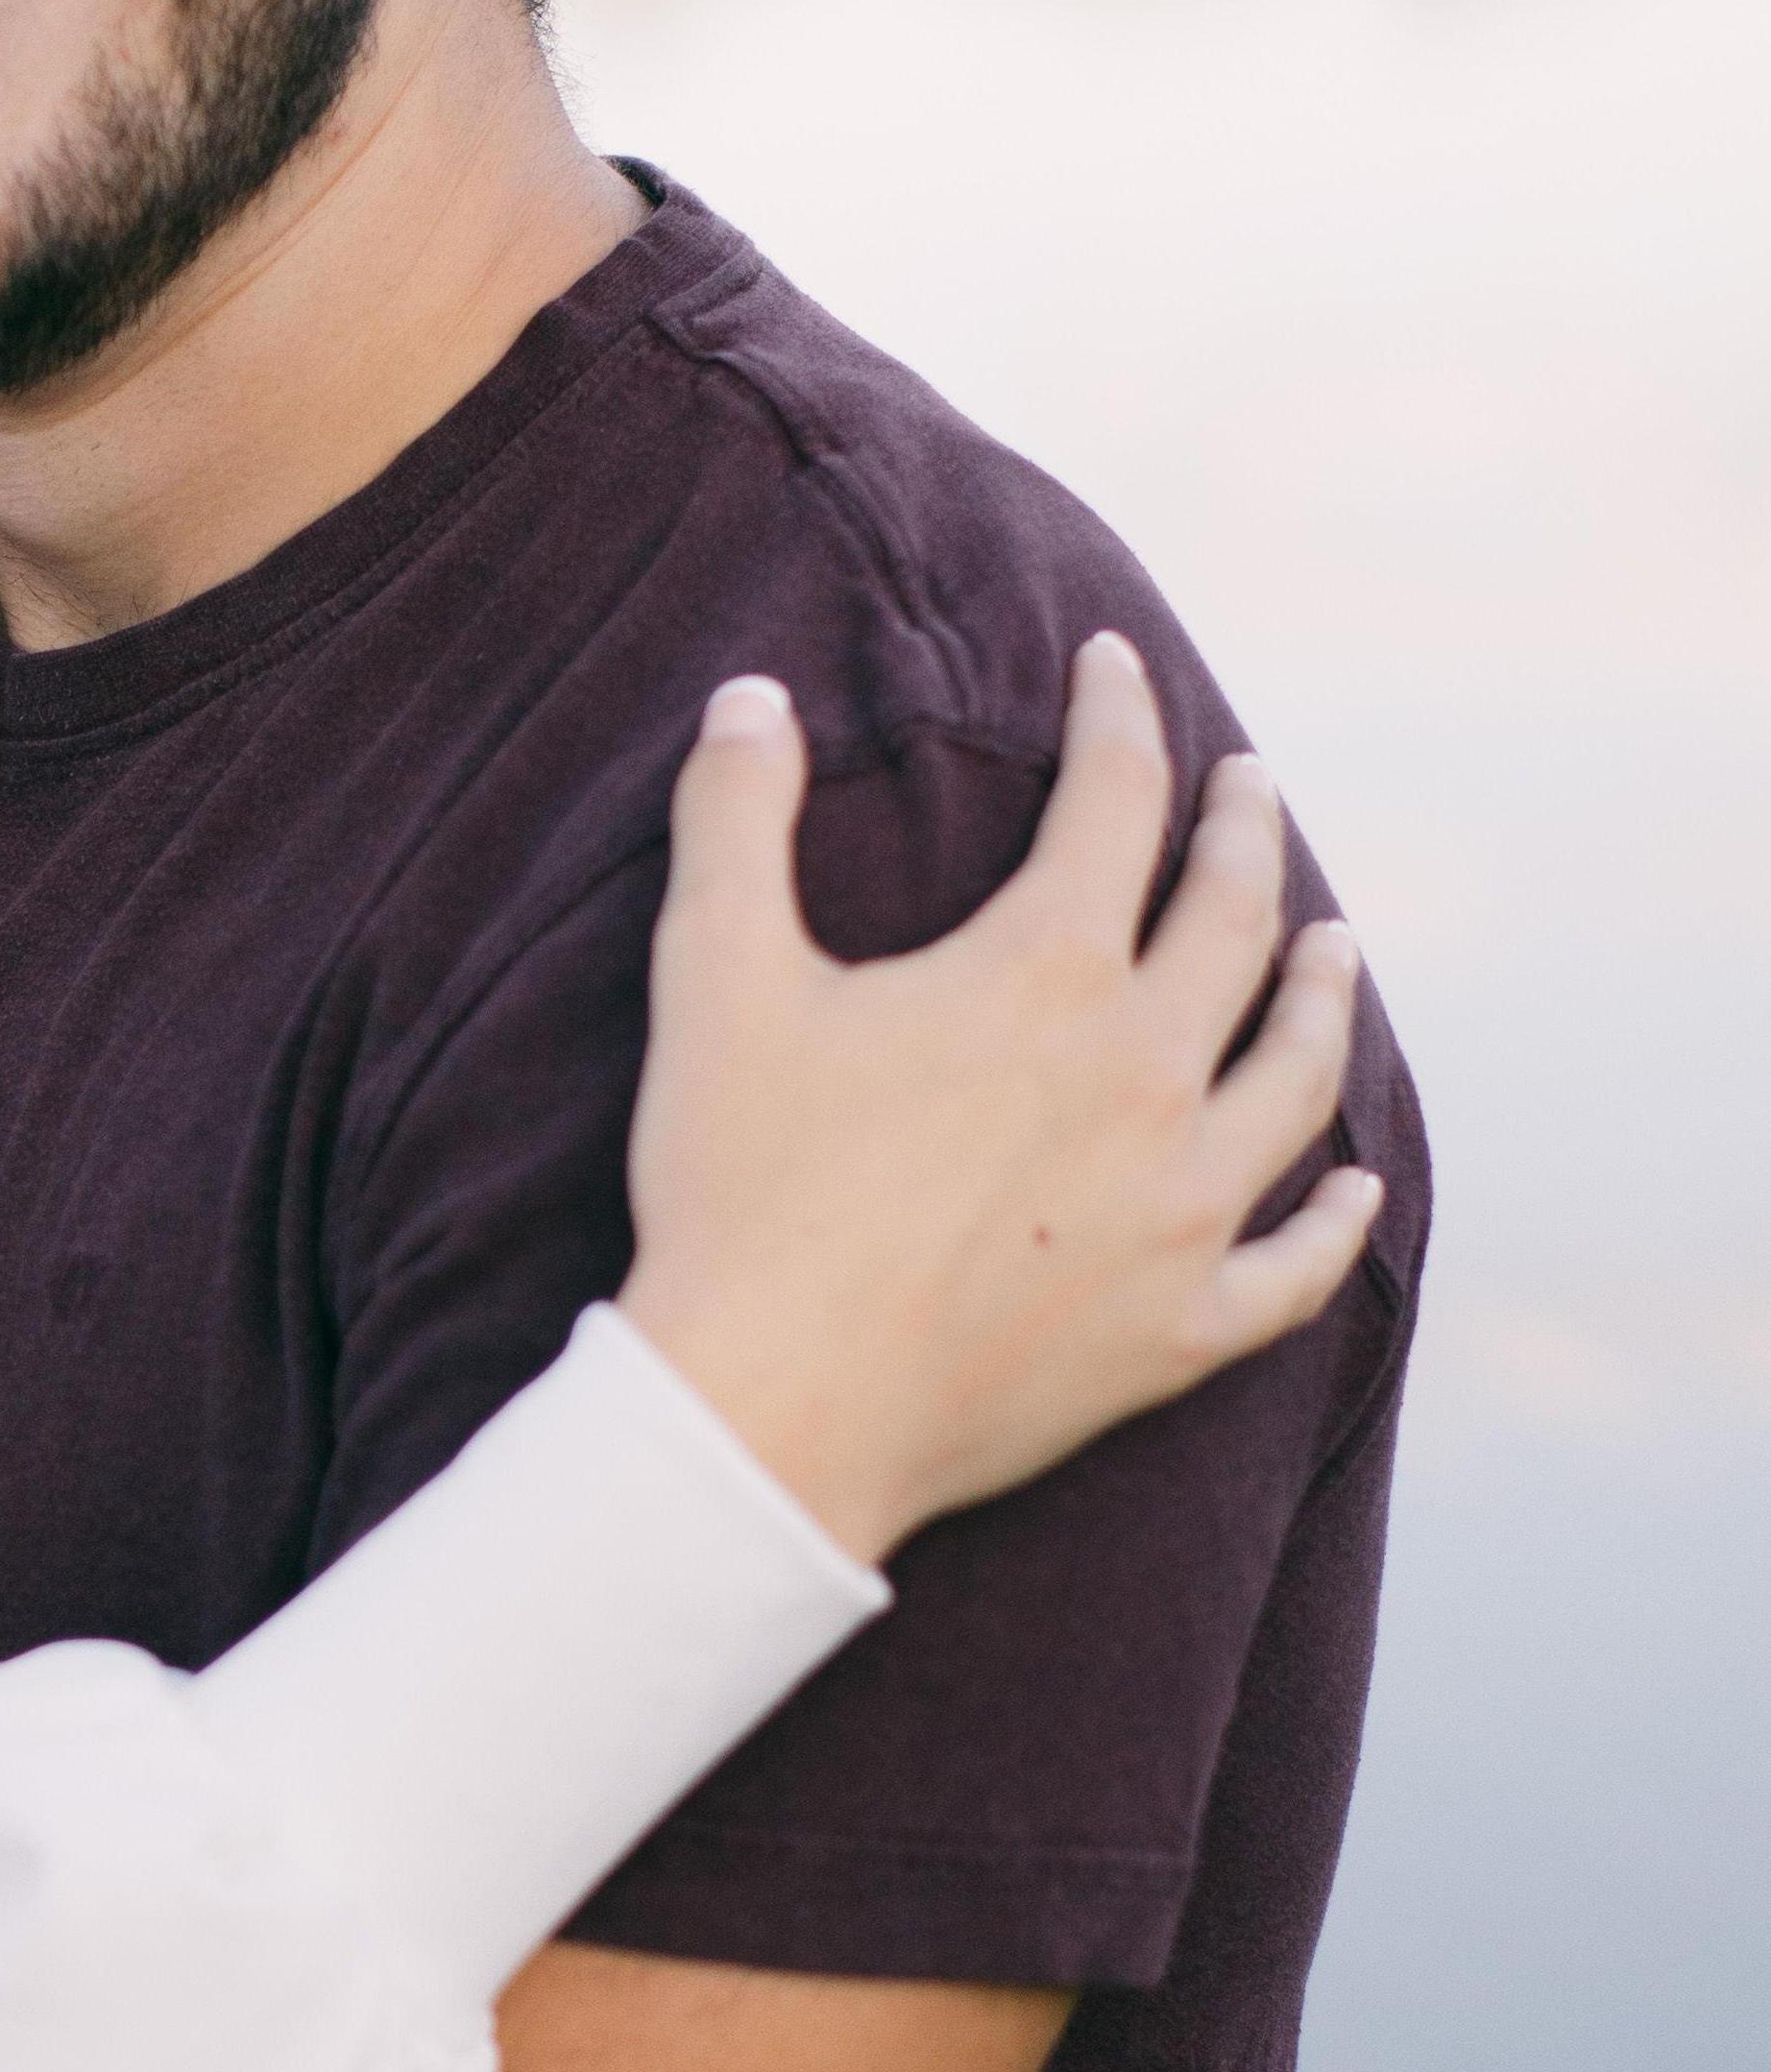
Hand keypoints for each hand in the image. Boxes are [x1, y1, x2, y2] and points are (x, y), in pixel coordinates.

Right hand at [618, 633, 1379, 1565]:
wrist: (773, 1405)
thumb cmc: (737, 1186)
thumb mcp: (713, 975)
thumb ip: (734, 820)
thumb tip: (748, 698)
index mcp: (1045, 976)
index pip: (1112, 804)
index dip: (1118, 718)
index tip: (1115, 665)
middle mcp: (1148, 1076)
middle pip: (1234, 923)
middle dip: (1244, 834)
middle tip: (1247, 787)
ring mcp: (1182, 1208)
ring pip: (1298, 1076)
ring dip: (1321, 996)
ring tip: (1332, 947)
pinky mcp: (1180, 1327)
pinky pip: (1297, 1264)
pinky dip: (1338, 1218)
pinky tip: (1360, 1187)